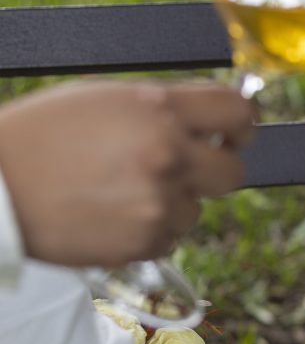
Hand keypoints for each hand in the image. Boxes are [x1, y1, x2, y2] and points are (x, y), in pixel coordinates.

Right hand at [0, 80, 252, 267]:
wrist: (0, 188)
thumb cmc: (43, 136)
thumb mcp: (105, 100)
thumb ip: (160, 111)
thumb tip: (206, 125)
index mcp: (159, 109)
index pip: (235, 111)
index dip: (241, 125)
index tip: (235, 135)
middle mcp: (168, 154)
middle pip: (234, 173)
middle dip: (217, 171)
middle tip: (193, 171)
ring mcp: (159, 202)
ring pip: (195, 210)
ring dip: (172, 204)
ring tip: (122, 193)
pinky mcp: (145, 242)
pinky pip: (168, 238)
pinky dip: (149, 231)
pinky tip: (111, 216)